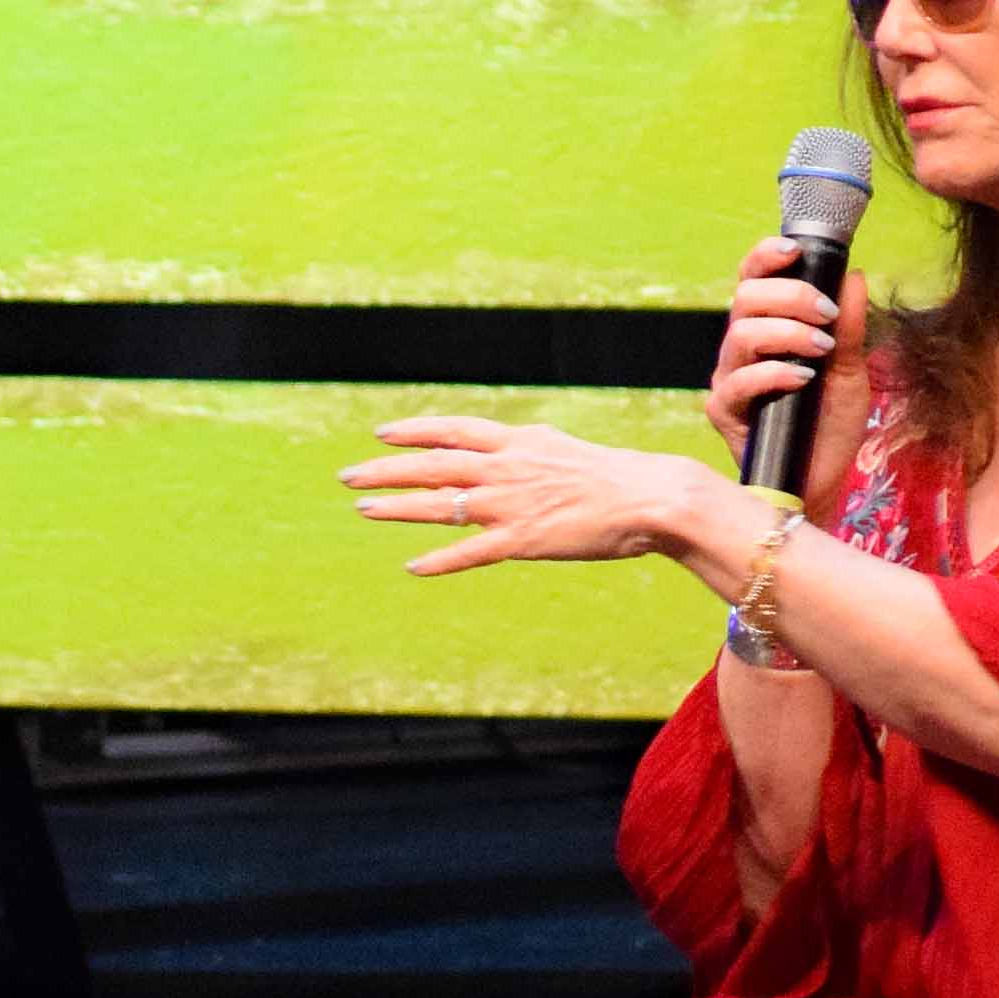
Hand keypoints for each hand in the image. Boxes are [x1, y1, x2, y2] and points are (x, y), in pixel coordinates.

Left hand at [339, 415, 760, 579]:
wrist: (648, 497)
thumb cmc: (611, 477)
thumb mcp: (560, 450)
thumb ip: (523, 454)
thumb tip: (496, 455)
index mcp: (517, 442)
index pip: (453, 430)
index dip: (414, 431)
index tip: (383, 434)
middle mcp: (506, 468)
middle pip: (433, 465)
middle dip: (386, 469)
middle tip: (349, 477)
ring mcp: (511, 504)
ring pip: (441, 504)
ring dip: (399, 507)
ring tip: (364, 510)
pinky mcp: (523, 540)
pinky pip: (470, 552)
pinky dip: (440, 559)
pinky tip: (413, 566)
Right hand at [701, 234, 872, 498]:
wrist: (822, 480)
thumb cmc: (831, 425)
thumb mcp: (851, 370)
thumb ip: (849, 326)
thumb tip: (855, 275)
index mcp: (765, 328)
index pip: (753, 279)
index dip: (766, 257)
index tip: (794, 251)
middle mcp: (740, 349)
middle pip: (745, 298)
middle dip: (789, 296)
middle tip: (825, 314)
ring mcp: (728, 379)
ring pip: (741, 335)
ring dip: (786, 333)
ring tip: (821, 350)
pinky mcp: (723, 411)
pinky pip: (738, 381)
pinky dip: (773, 373)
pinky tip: (803, 379)